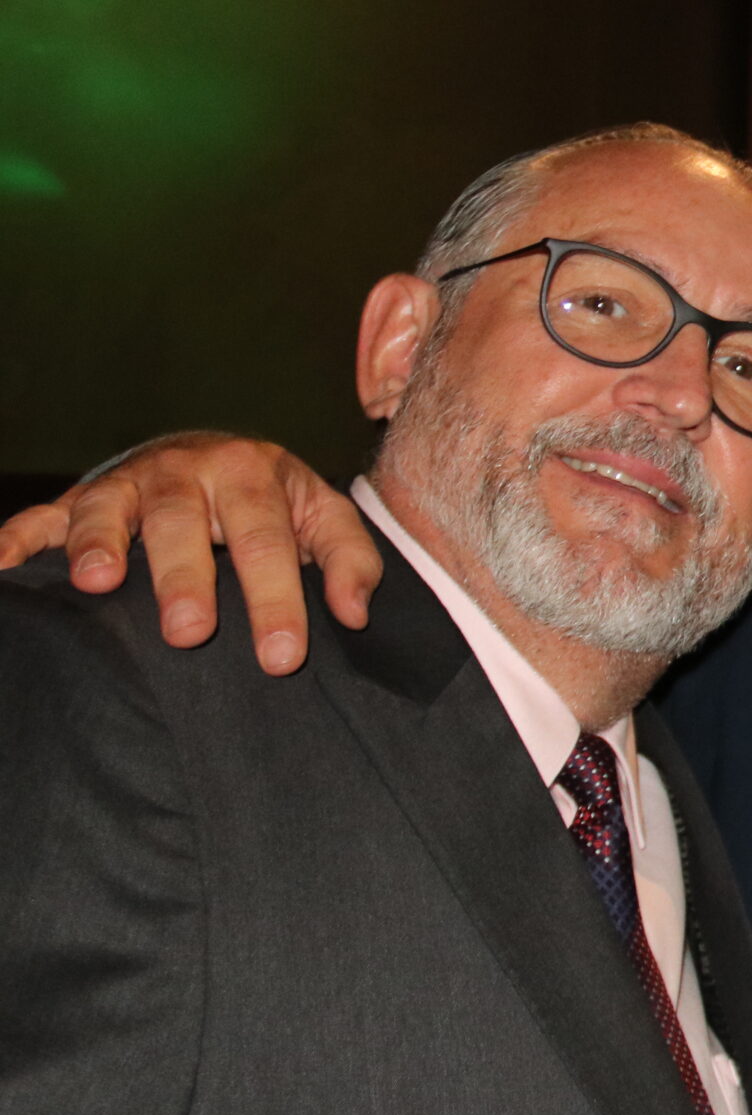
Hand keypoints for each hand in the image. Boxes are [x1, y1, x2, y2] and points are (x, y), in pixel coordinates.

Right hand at [0, 433, 377, 673]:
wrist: (217, 456)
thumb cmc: (275, 503)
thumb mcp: (322, 518)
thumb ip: (347, 560)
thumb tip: (353, 615)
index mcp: (251, 475)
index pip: (266, 543)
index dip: (275, 601)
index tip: (282, 658)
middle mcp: (185, 471)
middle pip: (182, 523)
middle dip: (185, 578)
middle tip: (189, 632)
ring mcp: (127, 482)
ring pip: (109, 508)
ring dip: (99, 543)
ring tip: (99, 584)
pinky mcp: (82, 498)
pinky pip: (45, 517)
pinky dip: (22, 538)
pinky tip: (3, 564)